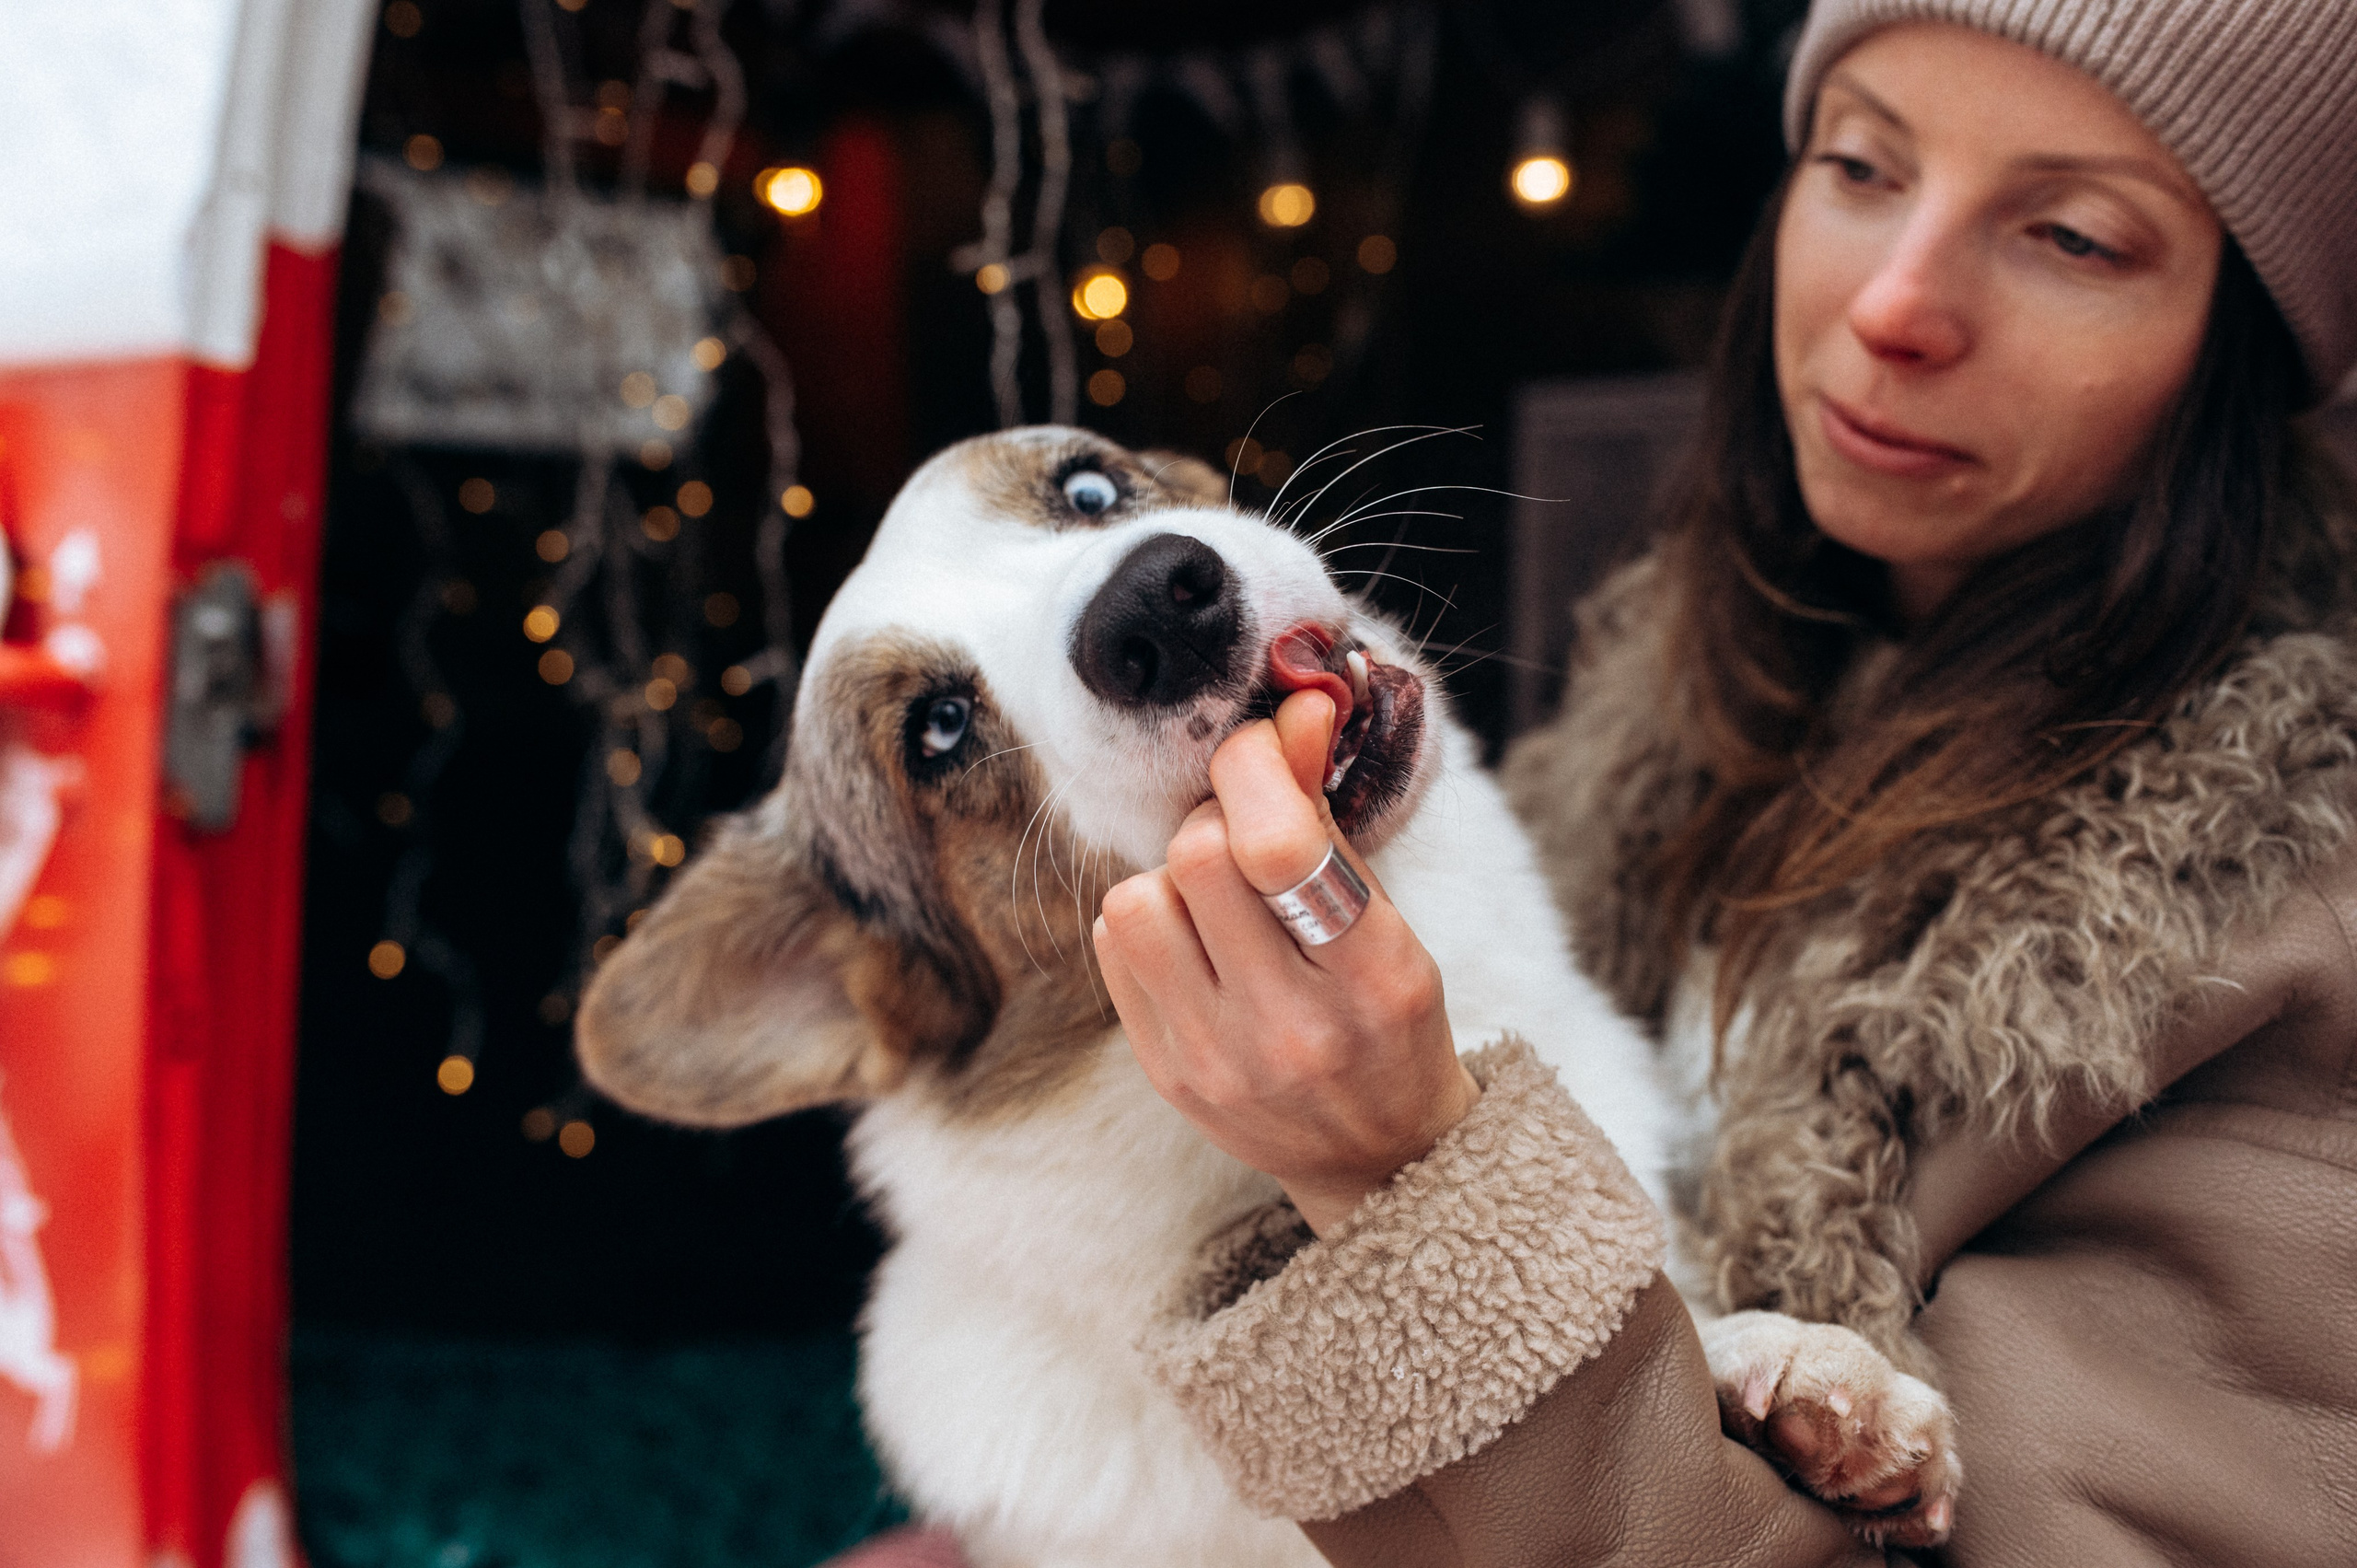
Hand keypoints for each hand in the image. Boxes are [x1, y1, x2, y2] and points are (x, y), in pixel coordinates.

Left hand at [1093, 690, 1481, 1234]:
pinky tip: (1195, 938)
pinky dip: (1149, 916)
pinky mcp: (1164, 1070)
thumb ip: (1331, 821)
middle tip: (1249, 828)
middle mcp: (1290, 1026)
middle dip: (1219, 812)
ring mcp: (1216, 1057)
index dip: (1260, 764)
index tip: (1273, 744)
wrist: (1375, 1157)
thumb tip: (1294, 710)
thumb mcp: (1393, 924)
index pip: (1281, 845)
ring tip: (1219, 895)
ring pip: (1138, 896)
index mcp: (1372, 980)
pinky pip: (1115, 943)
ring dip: (1174, 871)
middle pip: (1199, 855)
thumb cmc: (1392, 1023)